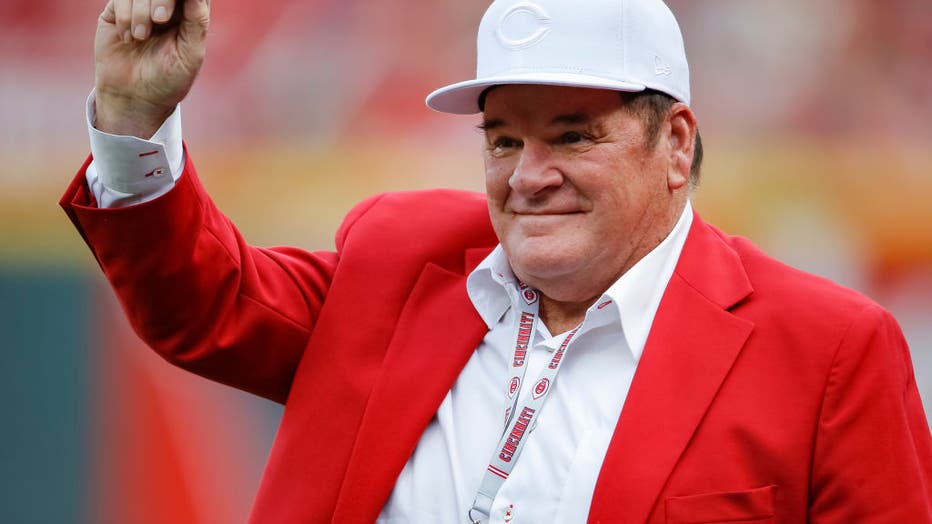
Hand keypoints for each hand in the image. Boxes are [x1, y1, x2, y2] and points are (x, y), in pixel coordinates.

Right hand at [94, 0, 209, 137]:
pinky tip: (128, 37)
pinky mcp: (117, 11)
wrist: (134, 99)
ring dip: (140, 11)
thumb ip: (197, 21)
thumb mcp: (190, 54)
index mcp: (190, 14)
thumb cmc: (168, 80)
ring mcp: (141, 7)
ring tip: (140, 37)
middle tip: (160, 19)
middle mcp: (167, 6)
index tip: (170, 14)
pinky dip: (124, 15)